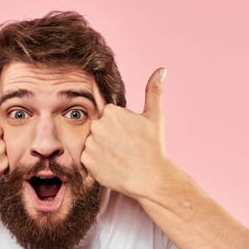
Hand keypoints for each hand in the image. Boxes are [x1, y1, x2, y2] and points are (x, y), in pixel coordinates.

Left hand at [81, 68, 175, 198]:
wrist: (151, 178)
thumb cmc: (154, 147)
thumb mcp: (155, 116)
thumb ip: (154, 91)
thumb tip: (162, 69)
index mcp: (111, 111)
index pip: (106, 115)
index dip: (118, 127)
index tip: (127, 136)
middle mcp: (97, 125)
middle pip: (97, 129)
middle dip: (108, 137)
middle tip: (123, 148)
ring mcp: (90, 143)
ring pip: (91, 143)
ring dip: (101, 150)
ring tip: (118, 157)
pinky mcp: (86, 161)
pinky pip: (87, 158)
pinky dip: (96, 162)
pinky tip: (111, 165)